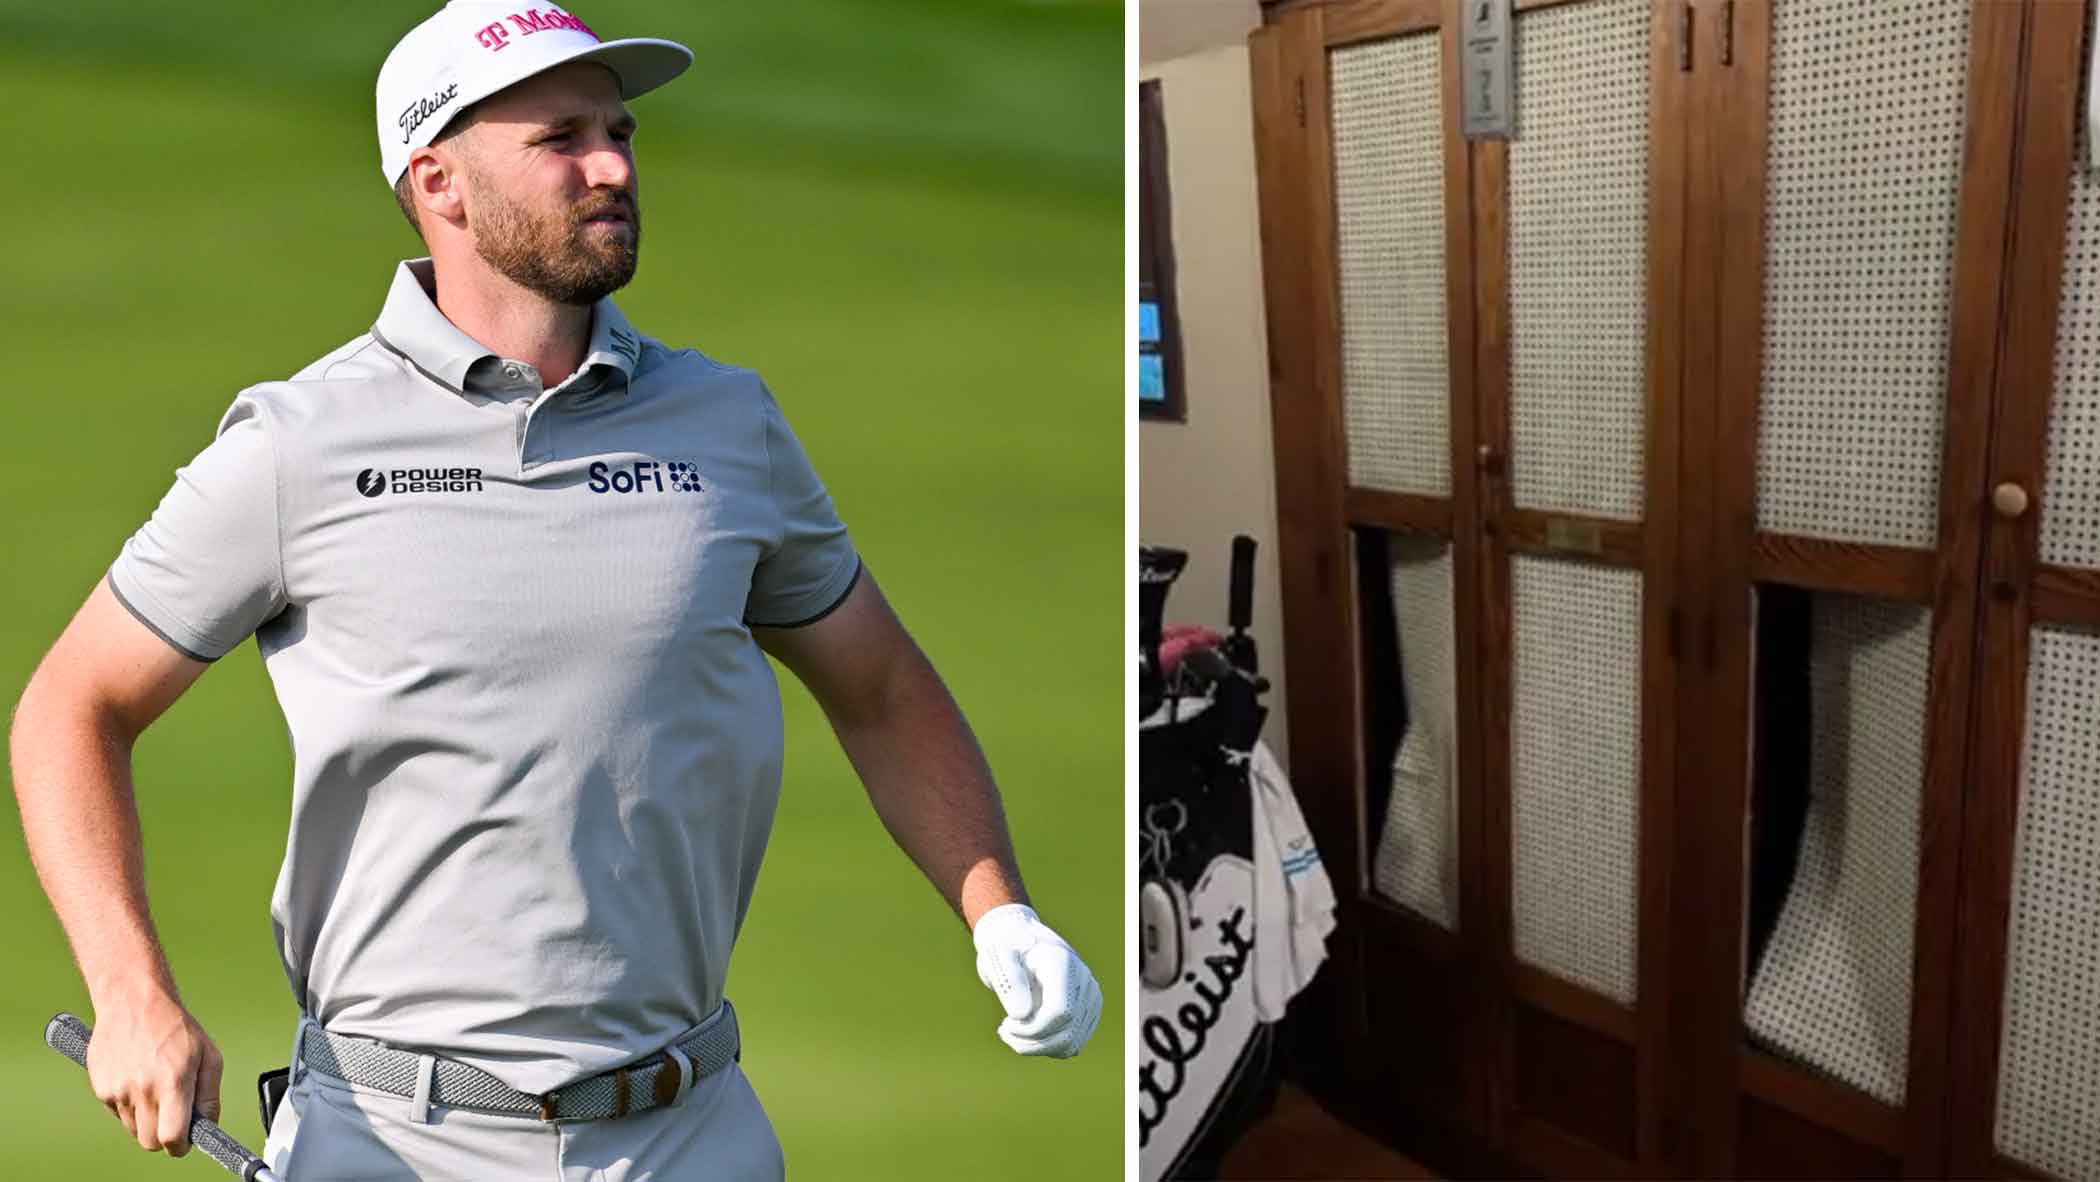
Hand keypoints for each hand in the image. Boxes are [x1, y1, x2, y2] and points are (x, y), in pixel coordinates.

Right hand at [85, 986, 222, 1157]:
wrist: (134, 1002)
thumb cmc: (175, 1027)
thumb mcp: (209, 1056)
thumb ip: (210, 1096)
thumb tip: (208, 1126)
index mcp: (173, 1082)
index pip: (172, 1137)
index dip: (181, 1146)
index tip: (186, 1141)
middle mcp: (143, 1089)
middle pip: (149, 1142)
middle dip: (164, 1136)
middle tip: (174, 1117)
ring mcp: (118, 1090)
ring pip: (134, 1129)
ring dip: (147, 1119)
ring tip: (156, 1088)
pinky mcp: (101, 1088)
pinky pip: (118, 1113)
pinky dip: (130, 1105)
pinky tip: (138, 1079)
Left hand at [972, 903, 1102, 1057]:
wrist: (1020, 940)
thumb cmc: (1006, 947)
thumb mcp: (997, 957)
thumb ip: (1009, 982)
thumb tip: (1021, 1014)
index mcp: (1062, 963)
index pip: (1060, 1012)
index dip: (1031, 1029)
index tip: (1005, 1024)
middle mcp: (1083, 979)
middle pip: (1067, 1032)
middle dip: (1030, 1042)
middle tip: (1004, 1030)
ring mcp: (1090, 996)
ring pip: (1072, 1044)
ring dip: (1038, 1048)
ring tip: (1012, 1033)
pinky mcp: (1089, 1010)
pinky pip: (1073, 1043)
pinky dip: (1048, 1047)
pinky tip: (1027, 1034)